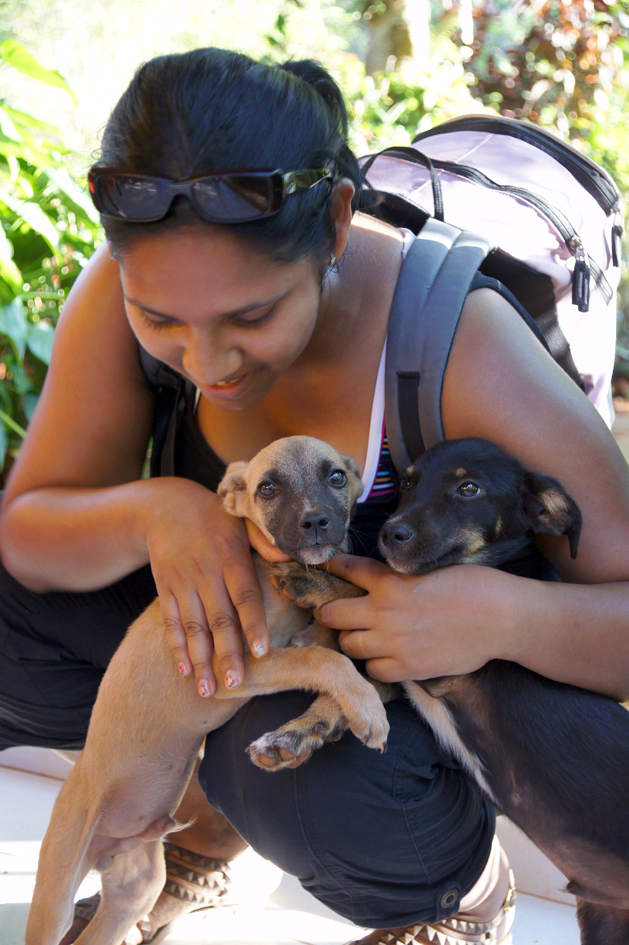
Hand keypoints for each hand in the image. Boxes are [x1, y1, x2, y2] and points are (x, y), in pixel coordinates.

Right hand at [143, 479, 289, 696]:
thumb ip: (266, 541)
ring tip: (209, 691)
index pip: (245, 595)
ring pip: (193, 629)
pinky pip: (171, 623)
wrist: (166, 507)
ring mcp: (183, 584)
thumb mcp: (243, 520)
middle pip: (219, 620)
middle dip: (227, 655)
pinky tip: (185, 671)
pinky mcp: (165, 590)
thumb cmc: (216, 518)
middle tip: (236, 684)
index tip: (262, 651)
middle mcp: (206, 573)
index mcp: (231, 557)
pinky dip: (177, 648)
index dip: (253, 624)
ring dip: (201, 661)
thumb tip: (290, 556)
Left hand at [314, 554, 519, 681]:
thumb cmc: (473, 586)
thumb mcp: (429, 569)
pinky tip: (384, 657)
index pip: (348, 569)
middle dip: (328, 612)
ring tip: (360, 636)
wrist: (501, 618)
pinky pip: (374, 670)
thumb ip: (400, 578)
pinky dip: (375, 664)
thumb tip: (380, 582)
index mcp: (390, 581)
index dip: (332, 567)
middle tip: (329, 613)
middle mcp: (384, 611)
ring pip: (348, 645)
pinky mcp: (408, 668)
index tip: (325, 567)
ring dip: (351, 639)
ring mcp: (393, 642)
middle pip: (333, 614)